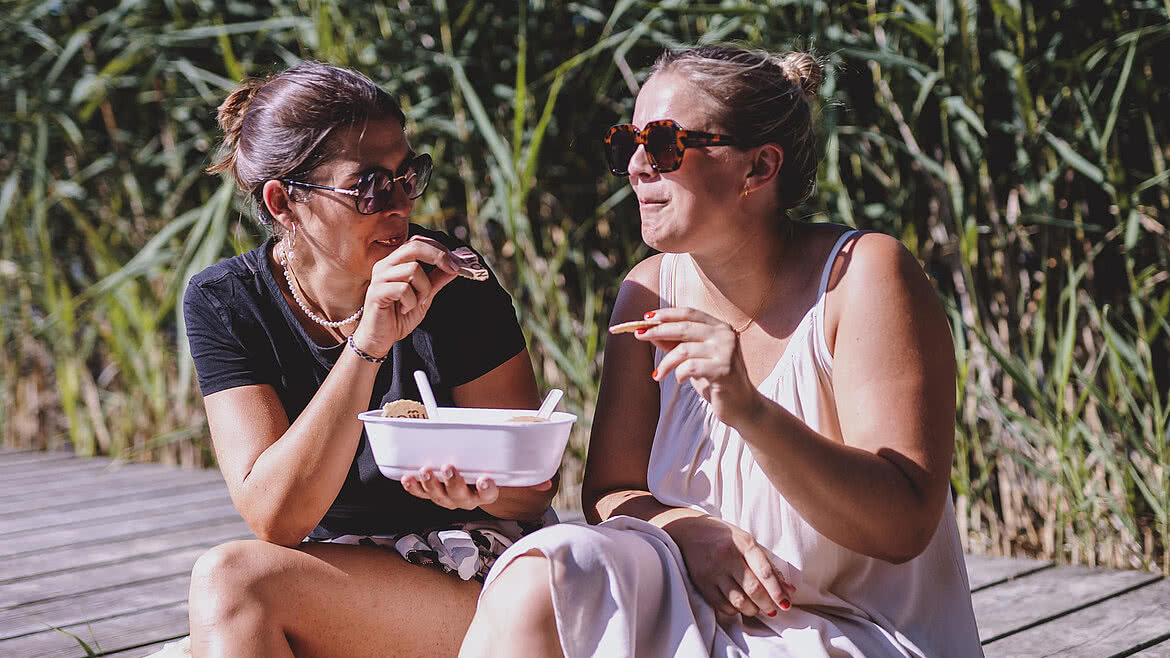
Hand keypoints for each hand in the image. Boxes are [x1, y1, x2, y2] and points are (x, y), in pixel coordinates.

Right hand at [350, 236, 459, 355]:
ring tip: (417, 302)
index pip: (417, 242)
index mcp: (396, 262)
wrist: (380, 338)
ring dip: (423, 289)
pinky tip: (404, 309)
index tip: (457, 262)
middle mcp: (385, 265)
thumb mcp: (424, 296)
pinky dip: (411, 301)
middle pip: (414, 247)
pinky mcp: (376, 292)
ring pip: (412, 269)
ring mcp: (379, 277)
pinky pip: (403, 289)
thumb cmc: (398, 316)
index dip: (439, 248)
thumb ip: (437, 280)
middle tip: (452, 270)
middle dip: (438, 257)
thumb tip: (454, 267)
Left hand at [401, 464, 552, 510]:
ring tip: (427, 470)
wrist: (472, 471)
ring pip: (438, 497)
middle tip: (449, 467)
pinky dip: (413, 487)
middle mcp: (466, 500)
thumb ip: (526, 475)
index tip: (486, 478)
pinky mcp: (430, 492)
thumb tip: (547, 482)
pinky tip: (408, 478)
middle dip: (453, 484)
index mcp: (486, 494)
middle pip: (460, 497)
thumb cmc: (490, 467)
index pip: (489, 496)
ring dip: (431, 485)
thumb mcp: (508, 471)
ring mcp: (447, 497)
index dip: (487, 489)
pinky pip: (420, 494)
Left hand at [635, 307, 765, 427]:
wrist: (742, 407)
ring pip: (684, 349)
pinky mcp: (723, 370)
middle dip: (658, 331)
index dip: (666, 314)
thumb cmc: (717, 381)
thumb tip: (652, 331)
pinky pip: (690, 367)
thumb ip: (678, 344)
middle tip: (639, 336)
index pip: (689, 313)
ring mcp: (726, 352)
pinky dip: (678, 374)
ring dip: (666, 363)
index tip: (645, 318)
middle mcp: (725, 335)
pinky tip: (679, 380)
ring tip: (659, 374)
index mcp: (720, 327)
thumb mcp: (696, 359)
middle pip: (684, 327)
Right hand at [665, 513, 794, 618]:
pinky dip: (734, 610)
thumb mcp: (747, 542)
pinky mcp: (701, 581)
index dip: (777, 591)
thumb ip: (768, 565)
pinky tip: (738, 605)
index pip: (764, 571)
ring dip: (752, 609)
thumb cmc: (724, 537)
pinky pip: (722, 605)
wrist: (689, 530)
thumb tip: (789, 590)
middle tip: (773, 610)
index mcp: (744, 543)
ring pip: (738, 601)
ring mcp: (713, 570)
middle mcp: (727, 556)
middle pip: (753, 589)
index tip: (786, 604)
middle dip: (767, 604)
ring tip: (756, 608)